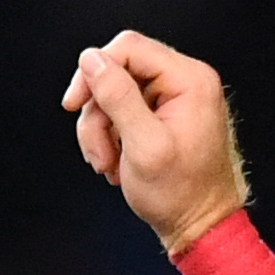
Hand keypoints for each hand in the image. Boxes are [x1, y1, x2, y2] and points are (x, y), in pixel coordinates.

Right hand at [60, 30, 250, 254]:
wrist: (199, 226)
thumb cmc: (180, 194)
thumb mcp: (143, 145)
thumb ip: (117, 97)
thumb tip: (92, 60)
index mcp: (190, 80)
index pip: (129, 48)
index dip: (94, 72)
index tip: (74, 103)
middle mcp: (186, 82)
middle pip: (118, 71)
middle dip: (98, 112)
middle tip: (96, 149)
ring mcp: (175, 99)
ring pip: (114, 94)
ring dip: (101, 131)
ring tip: (108, 164)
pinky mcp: (163, 115)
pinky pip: (123, 111)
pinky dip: (111, 137)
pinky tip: (118, 162)